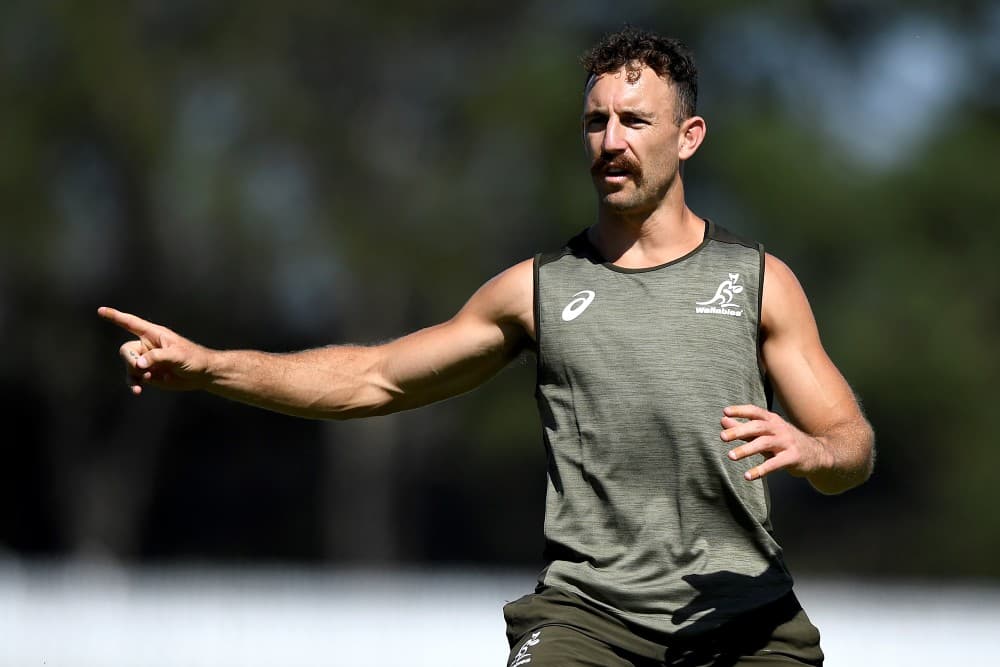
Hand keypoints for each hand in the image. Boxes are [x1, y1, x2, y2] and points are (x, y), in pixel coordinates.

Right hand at [97, 307, 212, 394]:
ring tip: (147, 379)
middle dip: (130, 361)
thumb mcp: (177, 355)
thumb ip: (157, 357)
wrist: (201, 374)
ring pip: (129, 366)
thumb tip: (138, 364)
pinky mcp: (149, 374)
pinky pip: (134, 378)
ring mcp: (147, 361)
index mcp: (154, 334)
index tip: (100, 311)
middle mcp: (147, 346)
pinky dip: (134, 384)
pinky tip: (137, 390)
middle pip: (126, 350)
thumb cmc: (193, 358)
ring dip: (133, 375)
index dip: (116, 317)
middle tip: (142, 369)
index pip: (131, 323)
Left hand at [720, 404, 831, 481]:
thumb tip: (722, 420)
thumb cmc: (785, 442)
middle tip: (722, 437)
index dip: (740, 410)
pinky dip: (760, 470)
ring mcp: (787, 443)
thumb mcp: (765, 433)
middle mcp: (779, 428)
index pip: (755, 411)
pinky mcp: (792, 458)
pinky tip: (748, 476)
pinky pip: (774, 464)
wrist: (818, 454)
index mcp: (772, 420)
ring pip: (764, 444)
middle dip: (739, 431)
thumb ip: (744, 428)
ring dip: (746, 449)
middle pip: (757, 427)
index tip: (725, 412)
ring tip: (730, 456)